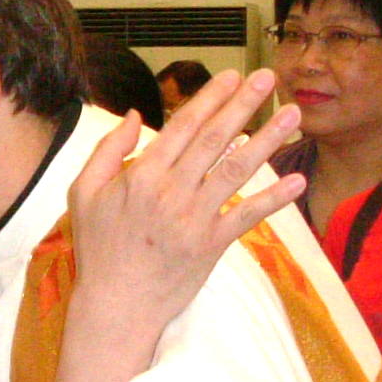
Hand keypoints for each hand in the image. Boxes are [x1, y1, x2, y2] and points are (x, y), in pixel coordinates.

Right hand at [68, 69, 303, 350]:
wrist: (116, 305)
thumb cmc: (98, 248)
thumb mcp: (84, 192)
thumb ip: (108, 149)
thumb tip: (137, 115)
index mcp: (142, 175)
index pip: (184, 125)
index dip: (211, 97)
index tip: (232, 75)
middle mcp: (172, 192)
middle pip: (215, 139)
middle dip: (244, 104)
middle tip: (269, 78)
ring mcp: (195, 219)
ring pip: (237, 170)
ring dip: (268, 140)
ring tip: (292, 114)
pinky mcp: (212, 246)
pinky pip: (247, 217)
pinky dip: (274, 200)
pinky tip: (297, 180)